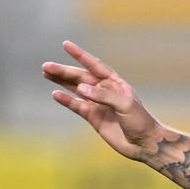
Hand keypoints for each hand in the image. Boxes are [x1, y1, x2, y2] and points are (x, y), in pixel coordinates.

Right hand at [42, 42, 164, 158]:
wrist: (144, 143)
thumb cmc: (140, 121)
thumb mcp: (125, 105)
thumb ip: (104, 96)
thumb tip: (81, 89)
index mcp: (115, 82)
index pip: (94, 65)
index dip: (80, 55)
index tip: (66, 45)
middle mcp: (104, 91)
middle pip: (81, 77)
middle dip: (64, 71)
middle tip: (46, 66)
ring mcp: (98, 104)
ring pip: (76, 89)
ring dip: (62, 82)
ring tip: (46, 73)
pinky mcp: (93, 117)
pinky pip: (77, 106)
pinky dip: (66, 100)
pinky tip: (55, 94)